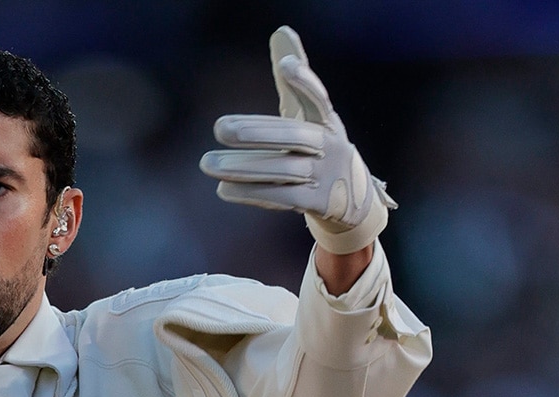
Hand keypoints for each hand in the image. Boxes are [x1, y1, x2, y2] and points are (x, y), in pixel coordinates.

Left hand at [199, 25, 394, 253]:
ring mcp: (324, 175)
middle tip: (219, 127)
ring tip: (208, 163)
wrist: (350, 198)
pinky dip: (251, 193)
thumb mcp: (311, 113)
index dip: (304, 82)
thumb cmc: (320, 146)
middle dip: (256, 132)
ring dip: (243, 167)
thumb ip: (293, 78)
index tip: (286, 68)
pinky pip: (281, 196)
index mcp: (327, 120)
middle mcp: (329, 145)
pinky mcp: (316, 202)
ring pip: (282, 168)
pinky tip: (223, 188)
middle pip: (293, 135)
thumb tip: (281, 32)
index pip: (318, 97)